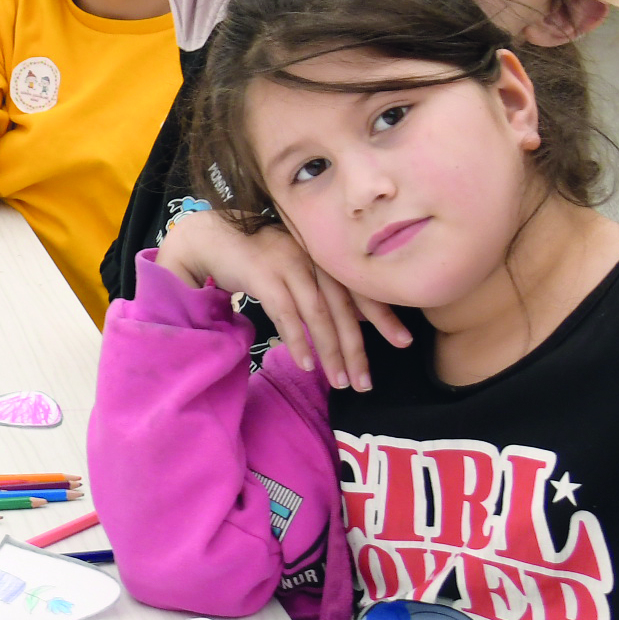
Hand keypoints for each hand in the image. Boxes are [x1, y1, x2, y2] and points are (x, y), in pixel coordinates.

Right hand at [153, 209, 409, 393]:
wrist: (213, 237)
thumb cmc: (262, 257)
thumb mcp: (302, 268)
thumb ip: (329, 288)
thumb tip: (363, 318)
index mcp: (327, 255)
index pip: (361, 288)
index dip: (384, 315)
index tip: (404, 342)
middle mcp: (313, 256)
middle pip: (343, 307)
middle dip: (357, 347)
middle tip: (366, 382)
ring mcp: (288, 263)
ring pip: (317, 313)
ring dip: (329, 351)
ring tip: (339, 382)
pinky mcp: (262, 274)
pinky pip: (285, 312)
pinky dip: (297, 339)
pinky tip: (306, 363)